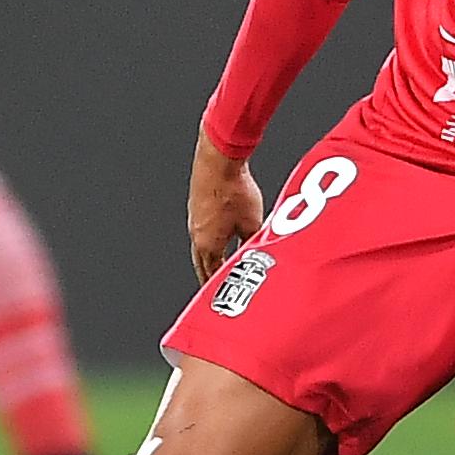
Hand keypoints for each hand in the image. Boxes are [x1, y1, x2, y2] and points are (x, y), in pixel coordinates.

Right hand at [188, 129, 263, 280]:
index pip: (211, 274)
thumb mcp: (252, 222)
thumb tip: (259, 254)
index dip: (218, 286)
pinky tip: (219, 233)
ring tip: (218, 262)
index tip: (222, 295)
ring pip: (201, 245)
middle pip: (202, 263)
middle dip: (210, 275)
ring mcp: (194, 219)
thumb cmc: (232, 189)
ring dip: (210, 256)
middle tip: (215, 286)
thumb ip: (253, 242)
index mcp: (208, 244)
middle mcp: (196, 234)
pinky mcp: (197, 204)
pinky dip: (210, 238)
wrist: (218, 159)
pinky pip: (202, 229)